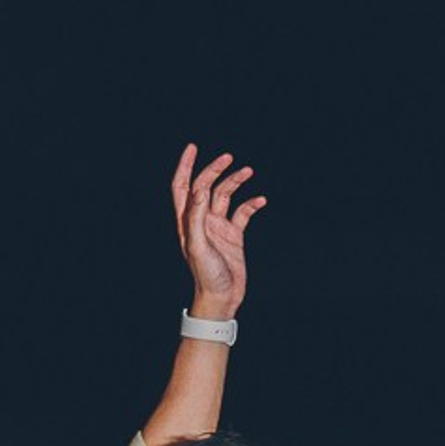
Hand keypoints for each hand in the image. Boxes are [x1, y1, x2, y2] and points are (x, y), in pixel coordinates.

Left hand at [174, 144, 264, 319]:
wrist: (221, 298)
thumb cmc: (206, 276)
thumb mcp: (198, 246)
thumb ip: (196, 217)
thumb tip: (199, 189)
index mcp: (188, 221)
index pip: (183, 186)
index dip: (186, 166)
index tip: (193, 147)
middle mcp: (202, 220)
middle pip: (206, 186)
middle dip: (215, 170)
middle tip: (229, 158)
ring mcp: (218, 227)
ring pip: (225, 196)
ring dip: (235, 182)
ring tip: (248, 171)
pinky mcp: (233, 236)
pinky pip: (242, 213)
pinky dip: (251, 204)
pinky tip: (260, 200)